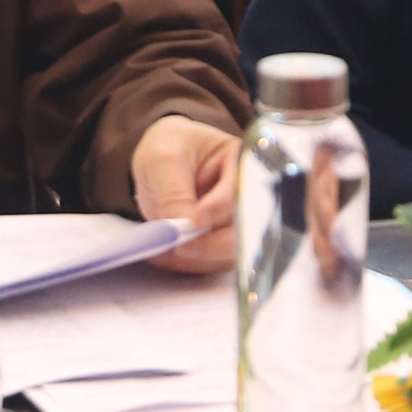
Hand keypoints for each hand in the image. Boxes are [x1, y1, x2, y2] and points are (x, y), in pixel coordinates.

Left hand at [132, 115, 240, 272]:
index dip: (220, 207)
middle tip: (179, 245)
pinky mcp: (223, 241)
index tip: (196, 220)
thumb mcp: (164, 160)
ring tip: (163, 250)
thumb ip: (175, 192)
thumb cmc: (169, 148)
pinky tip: (163, 256)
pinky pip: (212, 262)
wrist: (161, 160)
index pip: (242, 189)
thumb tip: (186, 228)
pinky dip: (188, 263)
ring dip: (197, 257)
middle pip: (244, 228)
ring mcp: (239, 221)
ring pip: (230, 252)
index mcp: (244, 161)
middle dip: (210, 242)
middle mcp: (250, 194)